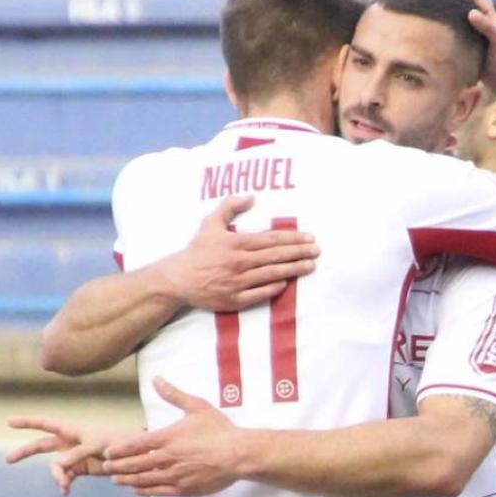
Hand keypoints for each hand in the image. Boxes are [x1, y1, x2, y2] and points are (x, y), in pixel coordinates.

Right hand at [6, 417, 138, 494]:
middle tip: (8, 459)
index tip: (9, 422)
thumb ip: (77, 453)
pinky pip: (66, 477)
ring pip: (55, 467)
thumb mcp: (97, 444)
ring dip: (57, 476)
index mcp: (72, 429)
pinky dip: (64, 483)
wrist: (134, 456)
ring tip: (64, 485)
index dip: (27, 422)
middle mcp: (69, 442)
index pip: (45, 423)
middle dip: (25, 451)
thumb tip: (58, 464)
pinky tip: (66, 490)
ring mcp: (74, 456)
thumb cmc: (117, 441)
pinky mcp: (81, 469)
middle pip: (41, 445)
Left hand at [103, 377, 241, 496]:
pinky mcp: (184, 489)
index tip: (108, 452)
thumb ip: (173, 394)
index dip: (120, 450)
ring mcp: (176, 476)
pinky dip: (144, 491)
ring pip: (144, 480)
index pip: (136, 445)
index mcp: (169, 438)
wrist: (239, 454)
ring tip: (116, 480)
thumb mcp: (196, 407)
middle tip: (105, 467)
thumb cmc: (219, 430)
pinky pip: (159, 492)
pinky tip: (136, 489)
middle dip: (118, 466)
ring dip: (127, 480)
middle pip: (136, 464)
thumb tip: (157, 379)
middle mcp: (168, 458)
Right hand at [153, 195, 318, 311]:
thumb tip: (251, 196)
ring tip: (310, 266)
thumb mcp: (210, 223)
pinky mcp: (235, 299)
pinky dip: (274, 288)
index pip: (271, 240)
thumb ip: (230, 206)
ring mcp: (238, 282)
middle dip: (299, 253)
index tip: (309, 237)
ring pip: (271, 274)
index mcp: (236, 243)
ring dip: (293, 270)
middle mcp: (240, 262)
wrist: (178, 279)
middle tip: (317, 251)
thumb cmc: (197, 250)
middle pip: (276, 256)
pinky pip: (259, 294)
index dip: (292, 238)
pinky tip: (286, 283)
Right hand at [416, 0, 495, 88]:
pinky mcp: (460, 34)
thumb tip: (471, 13)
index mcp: (482, 5)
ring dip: (429, 2)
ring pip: (444, 7)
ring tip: (409, 0)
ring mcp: (465, 22)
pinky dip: (431, 20)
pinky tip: (418, 23)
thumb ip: (488, 26)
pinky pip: (443, 22)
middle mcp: (473, 9)